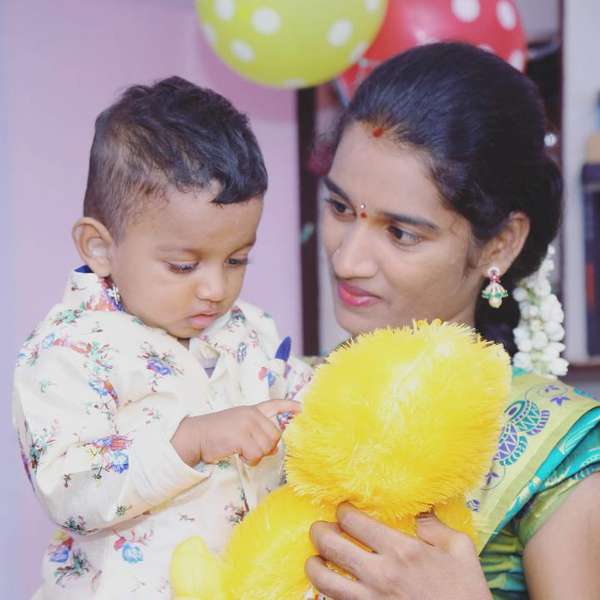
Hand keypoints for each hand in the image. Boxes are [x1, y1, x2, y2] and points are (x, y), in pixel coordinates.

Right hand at [171, 399, 300, 466]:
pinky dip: (249, 460)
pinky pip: (256, 454)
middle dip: (266, 447)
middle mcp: (252, 414)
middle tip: (249, 450)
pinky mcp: (241, 436)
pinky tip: (238, 454)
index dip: (289, 406)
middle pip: (275, 435)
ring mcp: (247, 424)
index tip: (303, 408)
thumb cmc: (216, 434)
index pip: (274, 404)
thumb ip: (256, 432)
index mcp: (251, 410)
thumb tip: (273, 448)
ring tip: (241, 451)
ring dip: (256, 455)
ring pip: (267, 447)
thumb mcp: (238, 426)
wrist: (195, 435)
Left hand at [305, 504, 490, 599]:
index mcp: (401, 550)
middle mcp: (380, 574)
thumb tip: (419, 511)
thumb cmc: (466, 593)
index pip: (354, 521)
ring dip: (314, 564)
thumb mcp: (461, 551)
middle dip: (319, 532)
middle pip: (331, 545)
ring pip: (324, 579)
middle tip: (320, 528)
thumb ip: (436, 526)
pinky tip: (328, 586)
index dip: (343, 510)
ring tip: (315, 558)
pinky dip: (326, 593)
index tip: (343, 509)